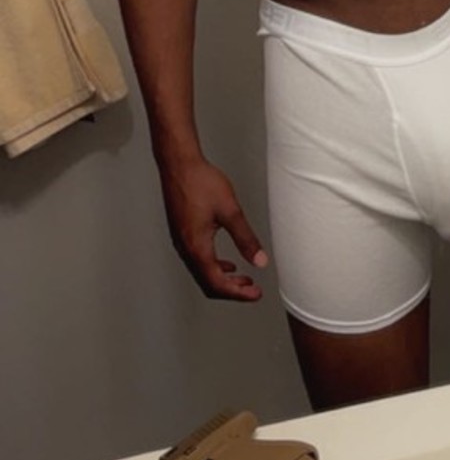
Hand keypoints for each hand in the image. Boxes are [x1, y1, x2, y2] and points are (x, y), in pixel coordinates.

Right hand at [160, 157, 268, 302]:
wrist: (179, 165)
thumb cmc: (201, 183)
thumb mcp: (230, 211)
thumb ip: (246, 238)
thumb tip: (259, 261)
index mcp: (197, 247)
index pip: (217, 283)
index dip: (238, 293)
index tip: (255, 294)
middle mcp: (185, 249)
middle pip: (207, 283)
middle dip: (231, 290)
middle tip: (252, 290)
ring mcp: (181, 242)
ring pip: (202, 273)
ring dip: (222, 279)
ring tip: (243, 278)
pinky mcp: (181, 233)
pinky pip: (197, 260)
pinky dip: (214, 266)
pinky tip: (226, 261)